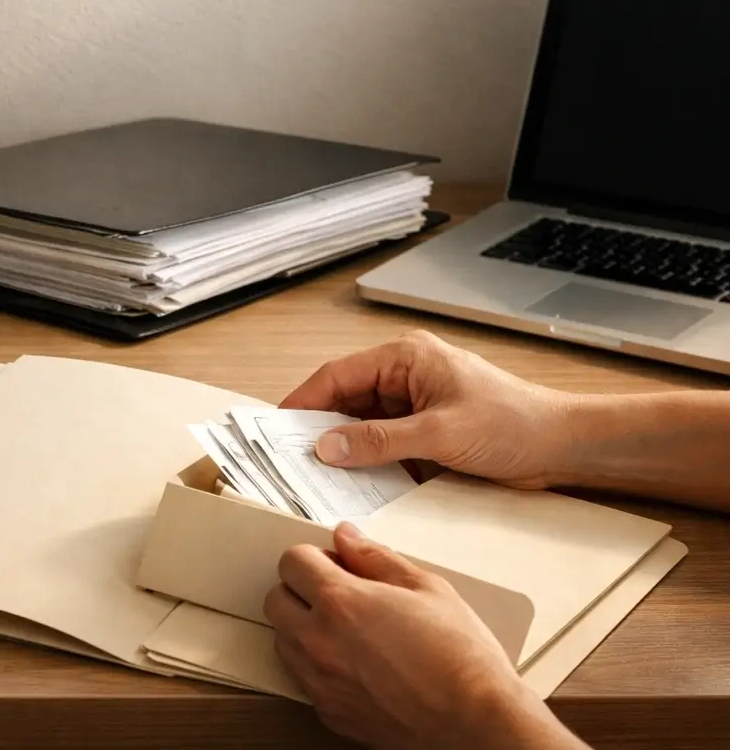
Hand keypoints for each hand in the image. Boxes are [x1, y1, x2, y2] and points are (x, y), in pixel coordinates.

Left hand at [264, 523, 576, 749]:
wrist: (476, 724)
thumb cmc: (461, 660)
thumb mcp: (428, 588)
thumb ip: (377, 557)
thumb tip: (348, 538)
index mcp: (340, 602)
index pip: (291, 562)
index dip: (314, 557)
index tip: (333, 563)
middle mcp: (319, 642)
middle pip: (276, 600)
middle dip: (300, 590)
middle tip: (336, 593)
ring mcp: (320, 681)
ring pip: (283, 641)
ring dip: (303, 628)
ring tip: (348, 631)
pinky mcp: (328, 712)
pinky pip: (303, 679)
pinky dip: (318, 666)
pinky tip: (354, 664)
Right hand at [281, 330, 574, 488]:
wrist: (563, 446)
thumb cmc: (514, 424)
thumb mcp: (439, 435)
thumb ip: (379, 440)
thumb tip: (328, 446)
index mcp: (405, 357)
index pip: (337, 375)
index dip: (303, 402)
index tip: (275, 428)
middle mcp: (405, 374)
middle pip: (345, 399)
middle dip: (320, 428)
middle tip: (290, 458)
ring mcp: (415, 401)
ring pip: (361, 423)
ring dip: (346, 447)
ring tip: (317, 473)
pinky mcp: (425, 428)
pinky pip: (383, 441)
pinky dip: (369, 459)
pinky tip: (355, 481)